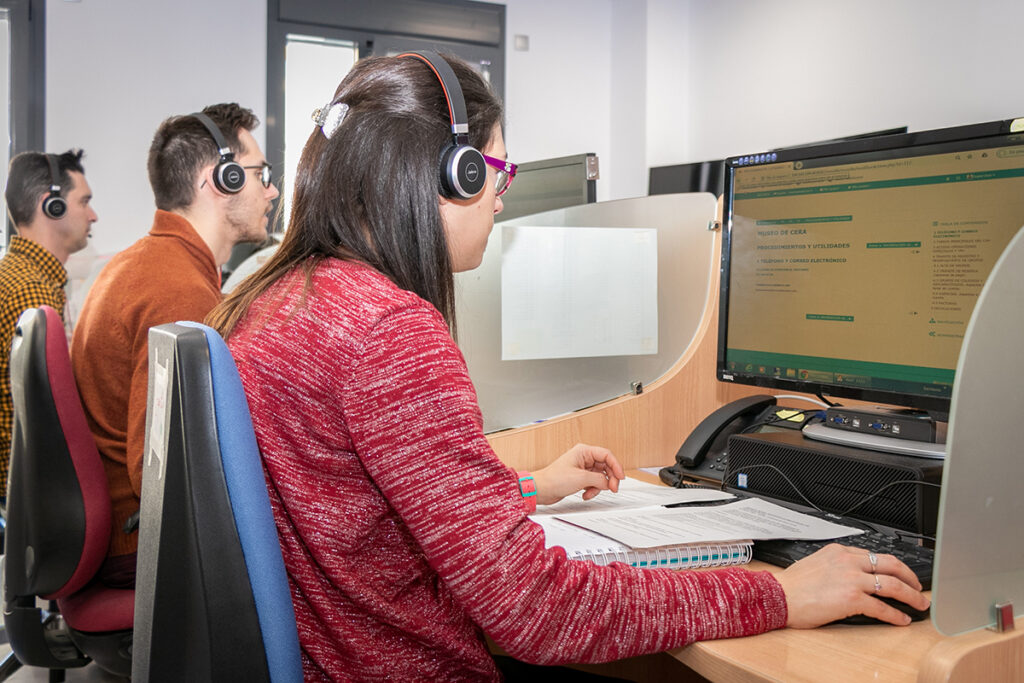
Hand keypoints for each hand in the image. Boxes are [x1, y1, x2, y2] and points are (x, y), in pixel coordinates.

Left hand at [531, 444, 624, 505]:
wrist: (542, 489)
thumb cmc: (554, 479)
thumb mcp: (581, 478)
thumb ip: (599, 479)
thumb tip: (608, 483)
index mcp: (584, 451)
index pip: (607, 455)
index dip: (616, 466)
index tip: (621, 477)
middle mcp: (584, 458)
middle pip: (605, 467)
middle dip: (609, 479)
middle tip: (612, 489)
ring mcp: (582, 468)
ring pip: (600, 476)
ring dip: (598, 487)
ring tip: (590, 492)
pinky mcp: (580, 478)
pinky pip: (594, 483)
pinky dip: (592, 489)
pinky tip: (585, 494)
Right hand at [774, 543, 930, 626]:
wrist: (777, 596)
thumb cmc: (791, 585)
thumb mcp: (815, 563)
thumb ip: (836, 566)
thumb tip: (852, 577)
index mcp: (839, 551)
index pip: (874, 555)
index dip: (893, 566)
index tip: (900, 573)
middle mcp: (848, 562)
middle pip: (891, 564)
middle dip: (911, 577)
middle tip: (919, 587)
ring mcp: (852, 579)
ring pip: (893, 584)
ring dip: (911, 596)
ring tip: (919, 604)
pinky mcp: (852, 599)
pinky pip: (882, 607)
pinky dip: (895, 615)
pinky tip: (901, 620)